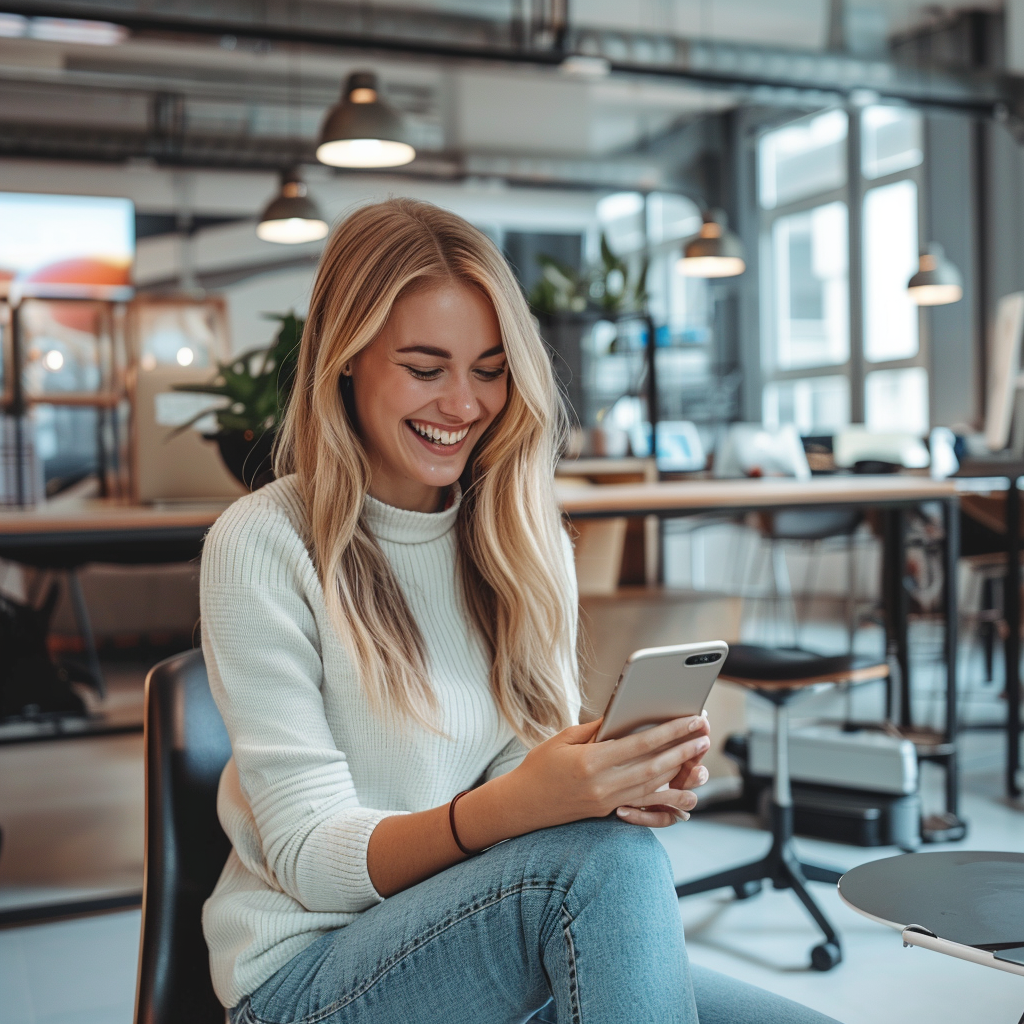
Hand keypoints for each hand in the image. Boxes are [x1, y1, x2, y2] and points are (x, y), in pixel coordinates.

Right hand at [508, 715, 711, 833]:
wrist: (521, 805)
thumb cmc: (539, 766)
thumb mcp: (562, 738)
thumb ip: (597, 728)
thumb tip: (625, 715)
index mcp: (590, 761)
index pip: (640, 744)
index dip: (670, 731)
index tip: (690, 719)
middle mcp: (602, 785)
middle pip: (653, 767)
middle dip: (683, 750)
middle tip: (704, 736)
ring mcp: (607, 802)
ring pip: (653, 787)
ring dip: (680, 773)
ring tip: (700, 760)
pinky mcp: (607, 812)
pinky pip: (643, 803)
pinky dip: (665, 797)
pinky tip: (682, 791)